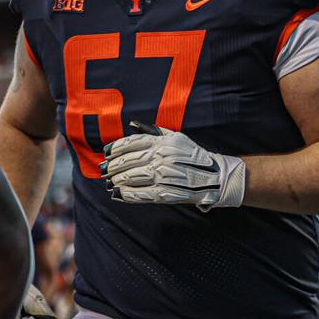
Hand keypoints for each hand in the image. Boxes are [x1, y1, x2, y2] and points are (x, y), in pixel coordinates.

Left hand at [102, 122, 245, 210]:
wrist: (215, 176)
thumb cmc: (193, 155)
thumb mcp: (177, 137)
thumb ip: (154, 131)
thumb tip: (132, 124)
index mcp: (163, 142)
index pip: (132, 143)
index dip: (116, 148)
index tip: (107, 152)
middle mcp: (161, 157)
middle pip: (128, 161)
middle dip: (112, 165)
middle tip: (104, 169)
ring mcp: (163, 176)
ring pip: (131, 177)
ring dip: (116, 180)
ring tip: (109, 181)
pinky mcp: (165, 193)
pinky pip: (140, 194)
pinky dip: (126, 194)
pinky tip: (118, 193)